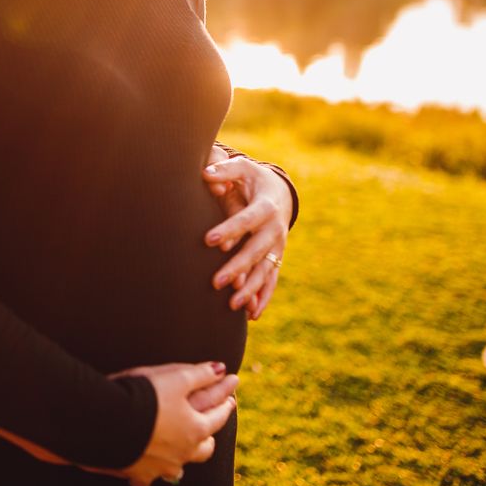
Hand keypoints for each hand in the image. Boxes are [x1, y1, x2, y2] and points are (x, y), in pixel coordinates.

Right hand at [104, 362, 238, 485]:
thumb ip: (200, 374)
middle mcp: (183, 453)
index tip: (231, 397)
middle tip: (208, 427)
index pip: (218, 417)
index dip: (225, 404)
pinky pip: (148, 478)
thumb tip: (222, 369)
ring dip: (182, 457)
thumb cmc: (143, 394)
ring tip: (181, 449)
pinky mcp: (138, 473)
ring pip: (179, 468)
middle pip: (204, 449)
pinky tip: (149, 467)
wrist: (105, 419)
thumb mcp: (176, 377)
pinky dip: (151, 471)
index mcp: (195, 429)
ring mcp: (161, 467)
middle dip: (208, 436)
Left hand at [202, 150, 292, 319]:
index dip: (230, 229)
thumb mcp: (242, 169)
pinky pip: (271, 281)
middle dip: (237, 267)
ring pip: (265, 271)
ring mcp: (278, 246)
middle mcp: (276, 229)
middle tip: (215, 282)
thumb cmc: (253, 179)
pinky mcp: (277, 258)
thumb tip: (205, 173)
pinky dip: (263, 298)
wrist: (280, 192)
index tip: (209, 240)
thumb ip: (225, 170)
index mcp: (267, 206)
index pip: (247, 220)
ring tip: (231, 306)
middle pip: (256, 251)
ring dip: (250, 289)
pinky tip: (251, 316)